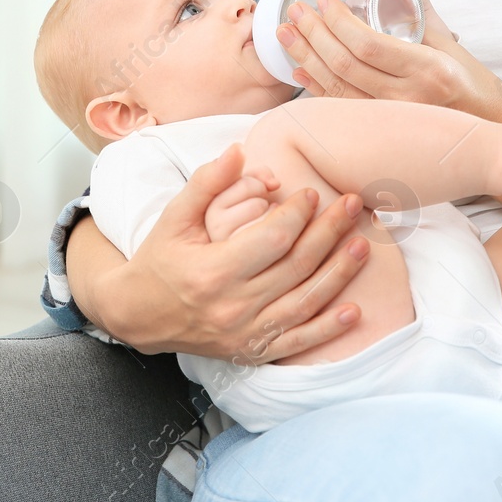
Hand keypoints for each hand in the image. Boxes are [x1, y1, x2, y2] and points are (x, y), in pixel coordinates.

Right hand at [95, 142, 370, 361]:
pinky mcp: (252, 352)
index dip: (298, 213)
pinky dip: (328, 328)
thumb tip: (239, 149)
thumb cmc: (160, 259)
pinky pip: (298, 342)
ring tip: (362, 244)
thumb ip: (207, 183)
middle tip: (352, 204)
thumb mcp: (174, 217)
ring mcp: (245, 333)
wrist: (138, 315)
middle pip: (297, 266)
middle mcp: (233, 306)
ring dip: (339, 273)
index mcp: (213, 270)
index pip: (273, 238)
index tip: (312, 193)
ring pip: (305, 302)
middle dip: (329, 232)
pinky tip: (353, 310)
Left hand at [277, 0, 501, 122]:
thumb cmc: (474, 87)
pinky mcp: (382, 134)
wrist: (489, 138)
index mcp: (426, 70)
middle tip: (295, 12)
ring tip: (287, 34)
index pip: (368, 45)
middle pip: (345, 66)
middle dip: (313, 35)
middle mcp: (406, 99)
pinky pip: (341, 109)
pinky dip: (316, 88)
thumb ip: (421, 12)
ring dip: (306, 59)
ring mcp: (391, 121)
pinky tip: (300, 71)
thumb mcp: (452, 45)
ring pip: (337, 89)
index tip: (323, 2)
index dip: (338, 23)